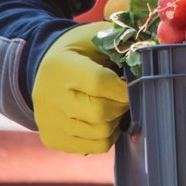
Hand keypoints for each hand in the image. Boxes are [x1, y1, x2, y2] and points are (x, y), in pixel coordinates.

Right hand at [31, 23, 130, 154]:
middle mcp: (49, 97)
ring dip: (115, 122)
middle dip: (121, 106)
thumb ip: (118, 47)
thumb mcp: (94, 37)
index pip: (99, 83)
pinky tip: (103, 121)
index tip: (134, 84)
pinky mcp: (52, 139)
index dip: (123, 87)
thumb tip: (143, 65)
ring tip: (113, 107)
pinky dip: (104, 136)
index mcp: (60, 66)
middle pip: (99, 113)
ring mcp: (49, 122)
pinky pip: (90, 147)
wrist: (42, 69)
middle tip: (124, 98)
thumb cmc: (78, 52)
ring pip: (99, 134)